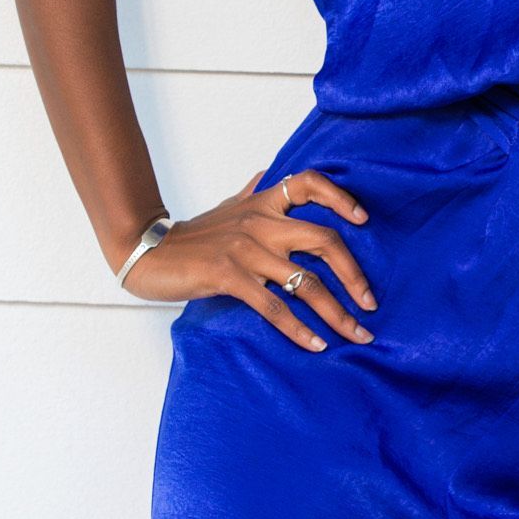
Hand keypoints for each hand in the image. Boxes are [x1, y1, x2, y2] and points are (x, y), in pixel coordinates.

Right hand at [122, 167, 377, 350]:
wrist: (148, 253)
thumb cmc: (193, 236)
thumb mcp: (227, 208)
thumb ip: (252, 193)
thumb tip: (268, 174)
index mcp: (263, 204)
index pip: (309, 183)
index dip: (340, 197)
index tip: (363, 219)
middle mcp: (261, 224)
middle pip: (324, 240)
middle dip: (354, 275)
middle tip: (371, 305)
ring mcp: (247, 250)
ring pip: (305, 281)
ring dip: (337, 313)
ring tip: (356, 334)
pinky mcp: (230, 276)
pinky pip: (274, 306)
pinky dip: (299, 329)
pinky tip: (316, 345)